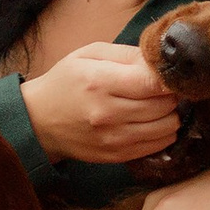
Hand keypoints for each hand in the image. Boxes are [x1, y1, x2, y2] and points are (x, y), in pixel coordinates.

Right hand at [21, 43, 179, 163]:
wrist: (39, 121)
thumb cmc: (66, 82)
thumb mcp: (89, 55)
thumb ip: (126, 54)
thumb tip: (159, 61)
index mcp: (100, 82)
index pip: (153, 83)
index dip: (169, 77)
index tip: (169, 73)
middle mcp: (108, 113)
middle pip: (164, 105)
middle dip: (170, 94)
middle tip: (162, 88)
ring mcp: (113, 138)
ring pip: (167, 127)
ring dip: (170, 114)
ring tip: (157, 105)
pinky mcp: (117, 155)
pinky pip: (157, 146)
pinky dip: (163, 133)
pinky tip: (152, 122)